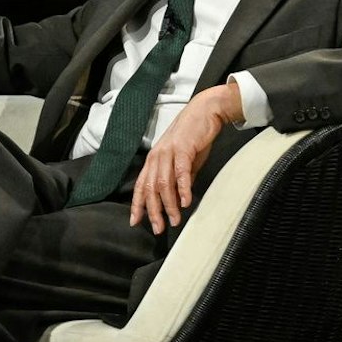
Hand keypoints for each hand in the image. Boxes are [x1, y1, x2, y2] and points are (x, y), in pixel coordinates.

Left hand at [129, 81, 242, 234]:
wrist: (205, 112)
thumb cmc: (194, 138)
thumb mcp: (184, 162)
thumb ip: (179, 181)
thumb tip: (178, 201)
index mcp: (153, 160)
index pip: (141, 186)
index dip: (137, 205)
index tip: (135, 222)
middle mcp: (156, 157)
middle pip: (150, 189)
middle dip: (153, 211)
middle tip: (158, 228)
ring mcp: (168, 152)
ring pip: (163, 184)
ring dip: (169, 205)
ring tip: (174, 220)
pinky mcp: (183, 149)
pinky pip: (181, 172)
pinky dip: (183, 188)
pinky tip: (186, 202)